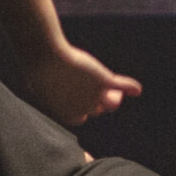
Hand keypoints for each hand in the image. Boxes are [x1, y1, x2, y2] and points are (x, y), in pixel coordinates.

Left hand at [24, 41, 142, 125]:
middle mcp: (84, 109)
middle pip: (97, 109)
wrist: (46, 58)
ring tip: (110, 86)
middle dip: (96, 100)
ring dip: (112, 94)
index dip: (81, 107)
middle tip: (88, 82)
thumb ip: (53, 93)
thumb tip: (53, 89)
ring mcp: (96, 95)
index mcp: (67, 115)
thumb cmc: (39, 71)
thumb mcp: (43, 86)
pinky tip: (136, 89)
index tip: (76, 95)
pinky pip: (122, 85)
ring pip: (110, 101)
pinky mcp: (104, 80)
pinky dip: (130, 87)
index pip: (81, 117)